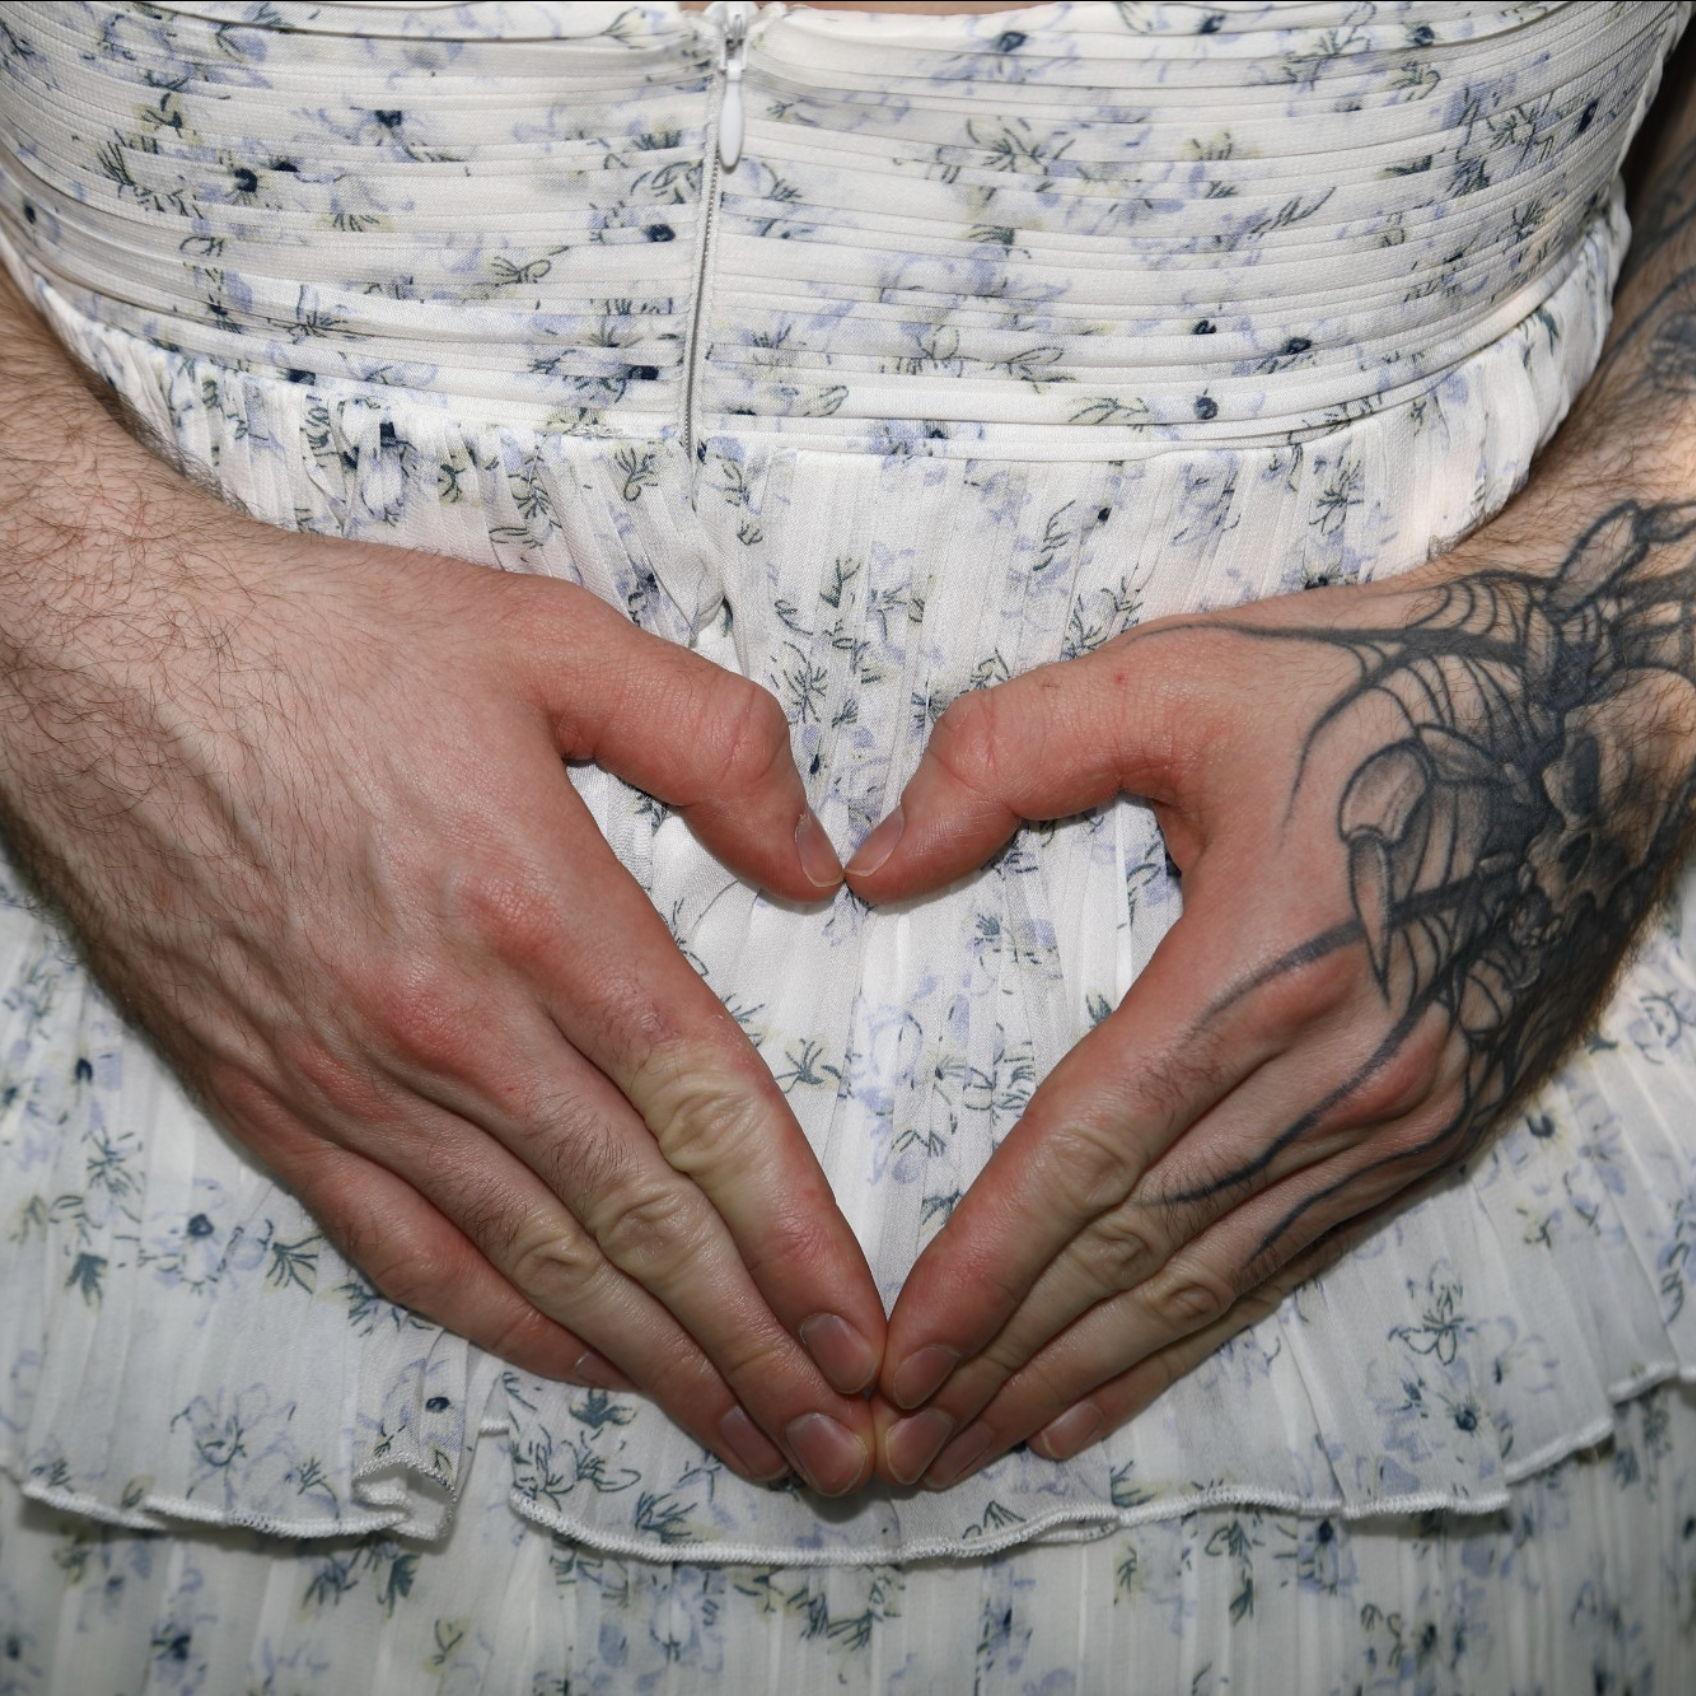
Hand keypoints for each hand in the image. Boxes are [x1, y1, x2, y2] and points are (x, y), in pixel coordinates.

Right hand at [0, 514, 882, 1495]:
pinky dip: (507, 1322)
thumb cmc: (328, 645)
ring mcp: (357, 1082)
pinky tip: (582, 1361)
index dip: (793, 1231)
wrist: (104, 666)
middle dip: (752, 1339)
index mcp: (538, 909)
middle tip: (840, 1436)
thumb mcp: (551, 637)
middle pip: (638, 1218)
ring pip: (537, 1259)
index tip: (860, 1325)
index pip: (702, 1109)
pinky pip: (408, 1250)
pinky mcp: (276, 1106)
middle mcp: (453, 1026)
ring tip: (744, 1430)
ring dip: (652, 1360)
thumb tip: (816, 866)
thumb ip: (711, 741)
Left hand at [850, 499, 1695, 1488]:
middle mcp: (1339, 1077)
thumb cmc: (1374, 686)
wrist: (1590, 709)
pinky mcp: (1433, 1133)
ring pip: (1208, 1283)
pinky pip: (1287, 1266)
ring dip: (1083, 1371)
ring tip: (976, 1443)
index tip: (901, 1346)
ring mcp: (1397, 1120)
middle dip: (1009, 1352)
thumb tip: (875, 865)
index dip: (990, 1260)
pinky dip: (1188, 1340)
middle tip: (898, 1439)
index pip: (1093, 1151)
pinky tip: (1111, 1389)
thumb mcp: (1176, 677)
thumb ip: (1004, 757)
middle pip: (1138, 1248)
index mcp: (1261, 969)